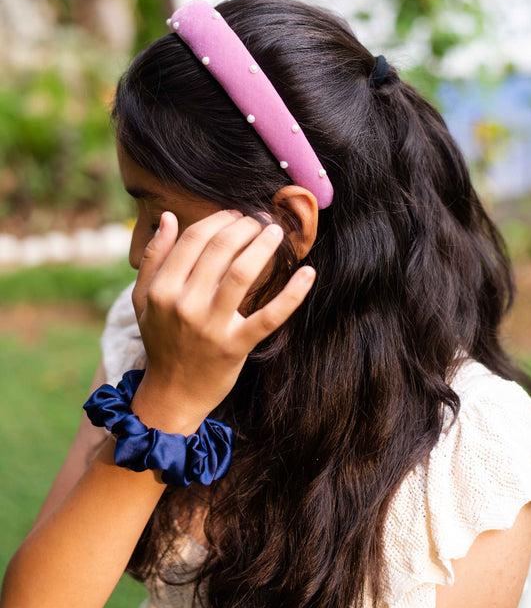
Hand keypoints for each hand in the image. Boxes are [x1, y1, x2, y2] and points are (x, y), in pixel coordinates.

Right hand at [131, 210, 315, 422]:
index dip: (219, 219)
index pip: (194, 239)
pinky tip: (308, 273)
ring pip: (243, 272)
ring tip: (276, 232)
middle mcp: (185, 305)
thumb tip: (170, 218)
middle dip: (245, 226)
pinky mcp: (237, 346)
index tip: (235, 214)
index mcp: (162, 290)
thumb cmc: (161, 340)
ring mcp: (212, 326)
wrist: (173, 393)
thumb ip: (153, 257)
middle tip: (260, 219)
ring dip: (264, 245)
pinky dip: (292, 293)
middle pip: (220, 249)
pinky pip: (270, 316)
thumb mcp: (144, 300)